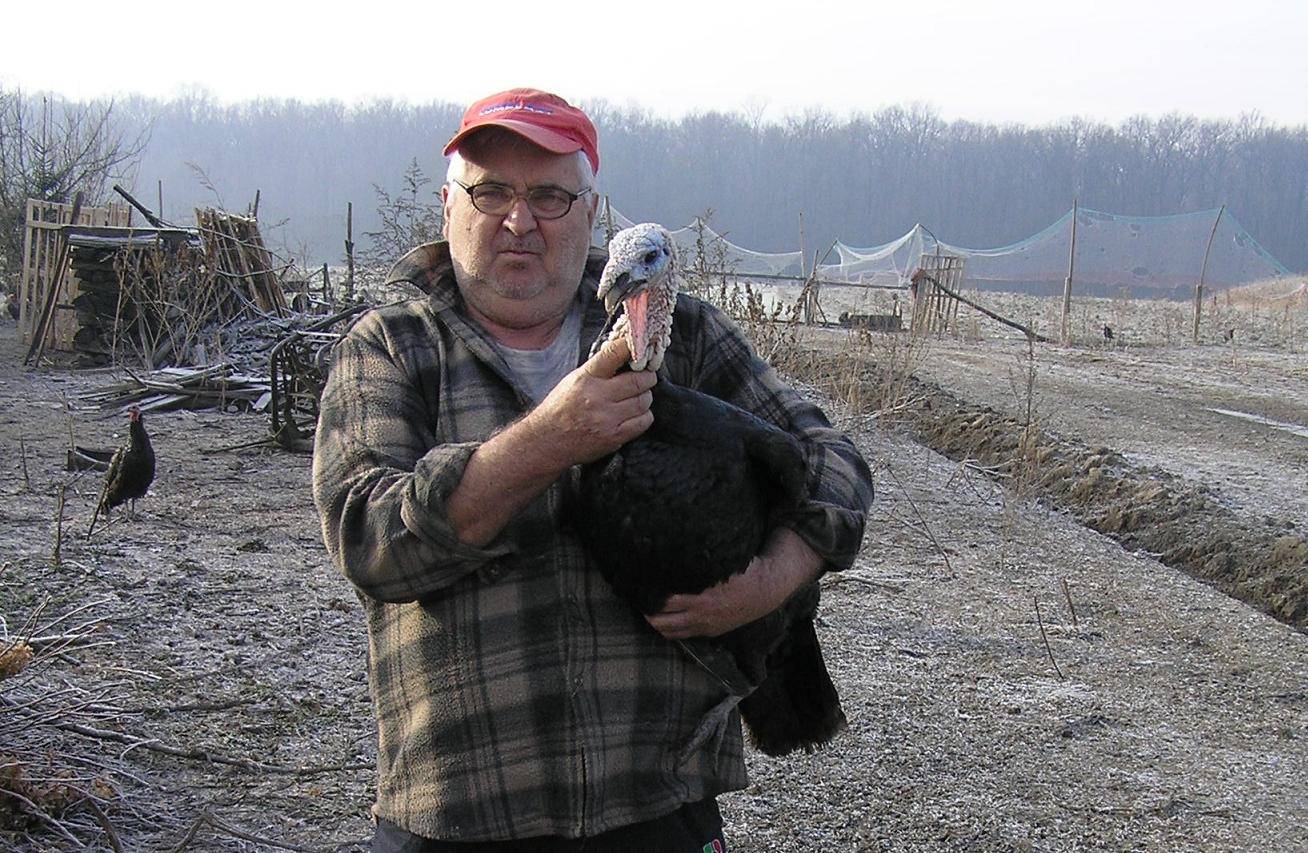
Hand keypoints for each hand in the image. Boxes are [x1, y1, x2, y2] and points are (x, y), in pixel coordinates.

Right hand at [522, 336, 655, 468]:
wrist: (546, 442)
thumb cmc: (559, 409)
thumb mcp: (573, 380)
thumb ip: (598, 369)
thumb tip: (625, 356)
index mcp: (585, 378)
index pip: (614, 354)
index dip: (632, 347)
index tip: (641, 347)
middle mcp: (597, 397)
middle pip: (638, 381)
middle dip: (647, 377)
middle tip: (647, 376)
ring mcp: (607, 418)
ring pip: (644, 401)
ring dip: (646, 396)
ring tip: (639, 396)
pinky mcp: (614, 436)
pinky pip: (643, 421)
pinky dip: (644, 415)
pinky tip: (636, 413)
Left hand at [645, 558, 777, 639]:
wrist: (765, 591)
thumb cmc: (739, 572)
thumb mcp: (716, 566)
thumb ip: (693, 566)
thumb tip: (669, 555)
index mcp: (701, 599)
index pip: (665, 603)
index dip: (647, 597)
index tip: (635, 587)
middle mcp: (700, 616)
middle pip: (662, 623)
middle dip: (645, 614)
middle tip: (632, 602)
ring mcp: (705, 627)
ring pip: (670, 633)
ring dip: (654, 625)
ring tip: (641, 613)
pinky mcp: (710, 632)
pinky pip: (683, 636)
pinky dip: (670, 631)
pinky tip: (661, 623)